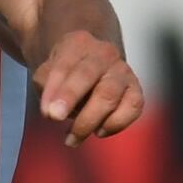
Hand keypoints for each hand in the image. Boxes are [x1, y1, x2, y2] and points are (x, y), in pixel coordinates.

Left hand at [31, 26, 144, 146]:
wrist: (89, 67)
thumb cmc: (64, 74)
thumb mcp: (46, 73)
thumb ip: (46, 87)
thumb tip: (51, 112)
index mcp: (79, 44)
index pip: (65, 65)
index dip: (56, 89)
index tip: (48, 112)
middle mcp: (104, 54)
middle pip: (89, 75)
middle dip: (71, 98)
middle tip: (56, 119)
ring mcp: (123, 71)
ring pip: (110, 94)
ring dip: (89, 120)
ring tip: (71, 138)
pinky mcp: (136, 90)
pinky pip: (133, 107)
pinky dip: (116, 124)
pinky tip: (98, 131)